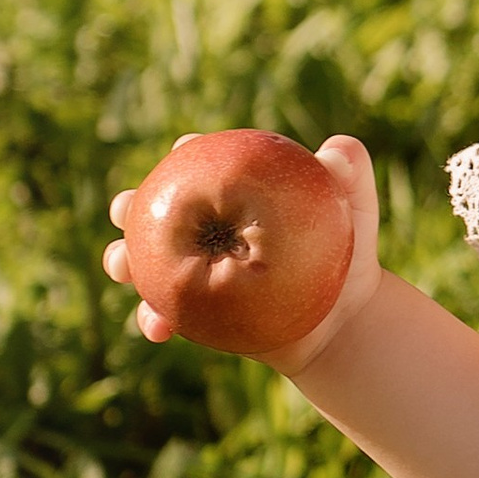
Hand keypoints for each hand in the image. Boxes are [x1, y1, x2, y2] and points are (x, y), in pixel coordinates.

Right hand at [103, 133, 382, 367]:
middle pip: (154, 207)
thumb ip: (350, 176)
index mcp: (231, 189)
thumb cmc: (347, 253)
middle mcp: (203, 225)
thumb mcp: (355, 212)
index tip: (185, 149)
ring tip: (123, 268)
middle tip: (127, 208)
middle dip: (131, 205)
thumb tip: (339, 151)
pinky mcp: (191, 310)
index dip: (187, 152)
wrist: (344, 319)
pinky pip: (162, 314)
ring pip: (143, 261)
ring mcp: (191, 269)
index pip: (202, 161)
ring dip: (123, 261)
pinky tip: (159, 327)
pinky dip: (153, 319)